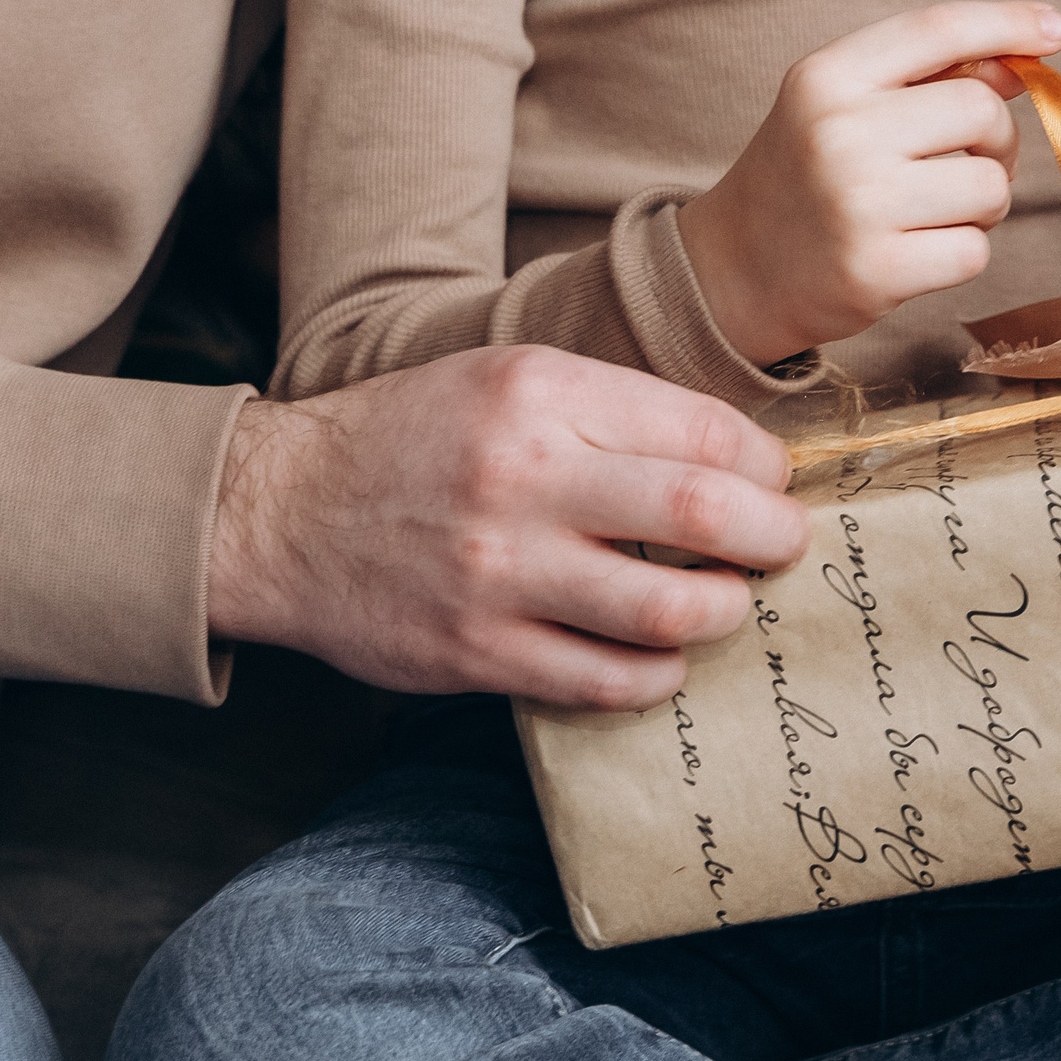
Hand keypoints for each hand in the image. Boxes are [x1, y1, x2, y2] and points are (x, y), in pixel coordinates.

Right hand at [207, 346, 810, 710]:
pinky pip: (608, 680)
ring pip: (667, 610)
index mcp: (539, 395)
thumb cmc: (415, 439)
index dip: (764, 466)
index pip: (704, 430)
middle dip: (773, 538)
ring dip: (723, 611)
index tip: (771, 485)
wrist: (277, 512)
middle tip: (783, 547)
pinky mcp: (478, 652)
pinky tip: (661, 657)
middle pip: (704, 515)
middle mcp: (522, 478)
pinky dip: (657, 674)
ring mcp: (500, 573)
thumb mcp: (508, 380)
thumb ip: (613, 411)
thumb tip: (738, 460)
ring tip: (724, 602)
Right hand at [679, 1, 1060, 364]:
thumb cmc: (808, 175)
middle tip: (963, 164)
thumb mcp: (841, 104)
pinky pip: (974, 251)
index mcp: (826, 77)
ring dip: (981, 205)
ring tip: (932, 212)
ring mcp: (857, 204)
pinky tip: (916, 251)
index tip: (1056, 28)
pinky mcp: (876, 270)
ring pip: (989, 187)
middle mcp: (839, 132)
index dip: (1007, 24)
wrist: (735, 269)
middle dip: (994, 141)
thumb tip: (1019, 62)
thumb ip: (923, 76)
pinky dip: (961, 253)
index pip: (937, 29)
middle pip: (982, 111)